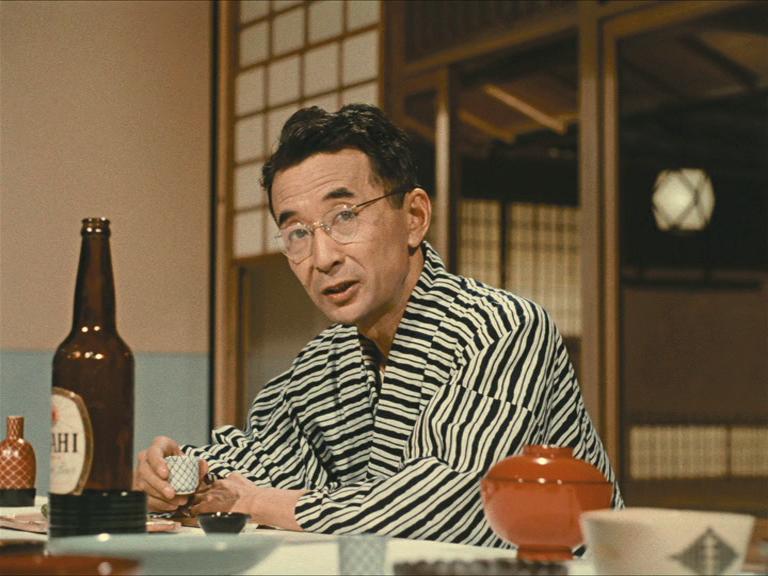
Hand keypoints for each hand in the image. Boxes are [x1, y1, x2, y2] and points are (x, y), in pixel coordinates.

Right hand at [133, 435, 208, 512]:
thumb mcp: (189, 460)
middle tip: (172, 493)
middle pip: (145, 472)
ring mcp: (139, 474)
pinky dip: (158, 504)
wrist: (172, 470)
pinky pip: (144, 498)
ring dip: (160, 497)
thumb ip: (197, 464)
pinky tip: (170, 506)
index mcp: (158, 446)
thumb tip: (203, 464)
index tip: (166, 474)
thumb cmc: (179, 463)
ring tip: (176, 502)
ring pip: (143, 486)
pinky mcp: (138, 488)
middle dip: (159, 485)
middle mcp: (144, 459)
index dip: (158, 464)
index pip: (153, 453)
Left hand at [190, 474, 305, 530]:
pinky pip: (193, 510)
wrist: (254, 502)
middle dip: (200, 498)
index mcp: (223, 481)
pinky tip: (193, 519)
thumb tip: (235, 479)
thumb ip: (235, 479)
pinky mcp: (206, 507)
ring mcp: (209, 496)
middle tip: (202, 506)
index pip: (209, 486)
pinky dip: (193, 515)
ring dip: (196, 506)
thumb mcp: (243, 481)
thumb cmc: (253, 496)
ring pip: (195, 500)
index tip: (210, 498)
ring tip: (196, 514)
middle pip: (200, 491)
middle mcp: (214, 486)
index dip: (208, 493)